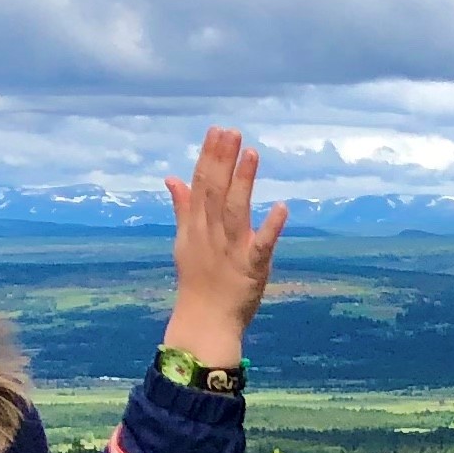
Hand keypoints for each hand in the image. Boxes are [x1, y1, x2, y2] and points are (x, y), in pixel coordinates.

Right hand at [163, 127, 286, 368]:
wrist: (204, 322)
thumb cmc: (198, 281)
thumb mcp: (185, 241)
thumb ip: (183, 208)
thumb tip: (172, 178)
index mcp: (196, 226)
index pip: (202, 185)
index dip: (209, 157)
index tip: (217, 131)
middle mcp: (211, 234)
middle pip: (215, 192)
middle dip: (222, 161)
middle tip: (231, 132)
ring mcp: (231, 250)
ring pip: (236, 211)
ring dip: (243, 182)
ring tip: (252, 154)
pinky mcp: (251, 268)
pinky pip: (262, 246)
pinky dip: (271, 227)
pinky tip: (281, 207)